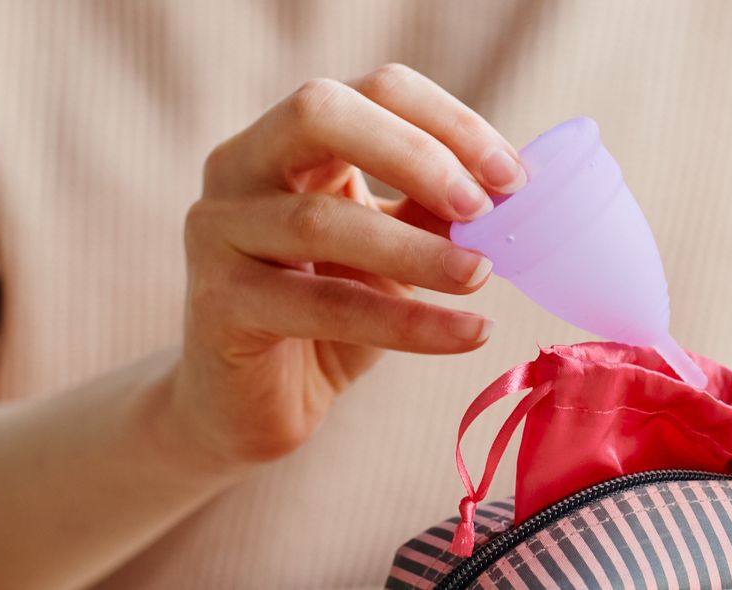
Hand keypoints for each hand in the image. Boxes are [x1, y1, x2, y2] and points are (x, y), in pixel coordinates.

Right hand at [169, 65, 524, 464]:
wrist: (252, 408)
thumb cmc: (328, 315)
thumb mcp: (392, 252)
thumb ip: (435, 212)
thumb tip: (512, 191)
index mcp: (289, 138)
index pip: (375, 91)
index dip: (448, 122)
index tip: (513, 176)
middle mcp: (240, 166)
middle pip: (320, 114)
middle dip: (415, 154)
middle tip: (485, 206)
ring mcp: (218, 230)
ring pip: (320, 219)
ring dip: (417, 248)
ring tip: (483, 275)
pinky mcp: (218, 303)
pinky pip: (324, 306)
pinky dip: (407, 322)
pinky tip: (468, 334)